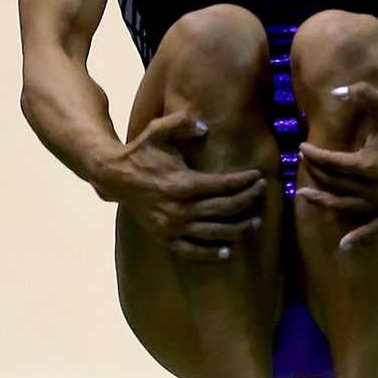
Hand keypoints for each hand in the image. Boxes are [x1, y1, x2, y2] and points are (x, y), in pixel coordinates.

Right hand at [104, 109, 266, 261]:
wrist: (115, 177)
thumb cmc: (141, 152)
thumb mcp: (158, 130)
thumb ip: (182, 123)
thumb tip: (205, 127)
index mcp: (183, 182)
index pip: (223, 184)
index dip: (244, 181)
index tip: (258, 176)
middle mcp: (181, 207)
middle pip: (224, 208)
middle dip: (247, 201)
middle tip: (261, 193)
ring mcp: (173, 226)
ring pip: (214, 232)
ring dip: (238, 229)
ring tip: (255, 223)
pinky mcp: (165, 237)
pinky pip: (192, 251)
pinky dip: (211, 254)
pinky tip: (228, 252)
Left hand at [297, 83, 377, 249]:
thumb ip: (362, 94)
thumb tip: (337, 90)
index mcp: (371, 163)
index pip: (333, 164)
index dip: (315, 156)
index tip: (302, 148)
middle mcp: (377, 187)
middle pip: (337, 184)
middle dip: (317, 173)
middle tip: (305, 164)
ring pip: (348, 206)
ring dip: (325, 203)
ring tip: (305, 195)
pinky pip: (375, 228)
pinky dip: (360, 237)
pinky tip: (343, 246)